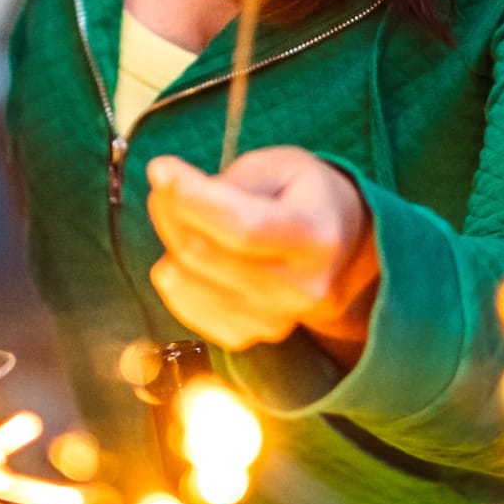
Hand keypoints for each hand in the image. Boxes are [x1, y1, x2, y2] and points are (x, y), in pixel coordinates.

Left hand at [144, 146, 380, 354]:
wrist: (342, 251)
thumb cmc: (307, 198)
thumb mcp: (283, 166)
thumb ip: (232, 181)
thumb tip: (171, 190)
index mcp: (316, 238)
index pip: (243, 227)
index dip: (193, 199)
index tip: (161, 169)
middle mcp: (301, 289)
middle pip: (207, 255)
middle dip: (171, 213)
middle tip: (164, 186)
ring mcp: (276, 320)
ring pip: (189, 283)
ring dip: (169, 244)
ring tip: (178, 218)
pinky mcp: (251, 337)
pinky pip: (189, 310)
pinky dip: (175, 279)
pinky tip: (186, 257)